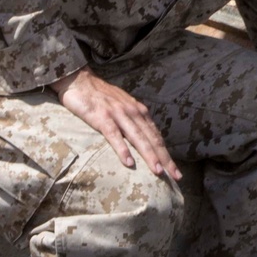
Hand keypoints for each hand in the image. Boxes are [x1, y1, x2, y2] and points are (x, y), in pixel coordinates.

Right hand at [52, 66, 181, 183]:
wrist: (80, 80)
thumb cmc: (101, 97)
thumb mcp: (123, 107)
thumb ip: (133, 121)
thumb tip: (144, 139)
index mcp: (139, 112)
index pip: (156, 137)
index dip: (167, 155)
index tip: (176, 172)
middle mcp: (133, 112)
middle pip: (152, 139)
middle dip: (165, 159)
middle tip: (176, 176)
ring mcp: (118, 114)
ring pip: (138, 138)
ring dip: (149, 155)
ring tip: (158, 172)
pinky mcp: (102, 117)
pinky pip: (114, 135)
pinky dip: (123, 149)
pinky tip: (129, 163)